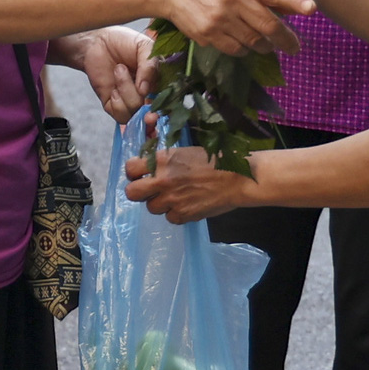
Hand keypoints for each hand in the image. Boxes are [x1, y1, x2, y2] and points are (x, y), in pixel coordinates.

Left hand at [54, 26, 156, 121]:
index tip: (158, 108)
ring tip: (119, 70)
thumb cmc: (123, 41)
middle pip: (151, 111)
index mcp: (159, 80)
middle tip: (140, 92)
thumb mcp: (143, 46)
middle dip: (148, 112)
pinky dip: (117, 102)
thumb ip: (150, 65)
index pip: (167, 99)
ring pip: (134, 111)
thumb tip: (145, 89)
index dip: (164, 107)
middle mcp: (147, 94)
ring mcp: (129, 100)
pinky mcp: (113, 105)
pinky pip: (119, 115)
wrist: (97, 41)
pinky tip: (113, 88)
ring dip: (126, 90)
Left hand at [125, 140, 248, 222]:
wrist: (238, 178)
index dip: (134, 172)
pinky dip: (176, 213)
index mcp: (163, 160)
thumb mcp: (186, 152)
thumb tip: (151, 168)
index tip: (141, 173)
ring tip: (176, 196)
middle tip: (150, 189)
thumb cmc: (215, 159)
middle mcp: (163, 181)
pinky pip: (170, 218)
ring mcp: (172, 200)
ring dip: (160, 203)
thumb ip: (166, 161)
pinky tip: (188, 204)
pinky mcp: (183, 216)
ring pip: (152, 207)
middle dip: (139, 191)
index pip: (130, 168)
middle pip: (132, 193)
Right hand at [158, 0, 311, 55]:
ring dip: (265, 45)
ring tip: (266, 42)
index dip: (295, 1)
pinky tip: (242, 41)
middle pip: (270, 26)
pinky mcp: (208, 35)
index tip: (311, 9)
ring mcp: (220, 19)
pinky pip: (236, 50)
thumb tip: (292, 7)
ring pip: (255, 42)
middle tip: (295, 47)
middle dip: (287, 40)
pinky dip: (244, 48)